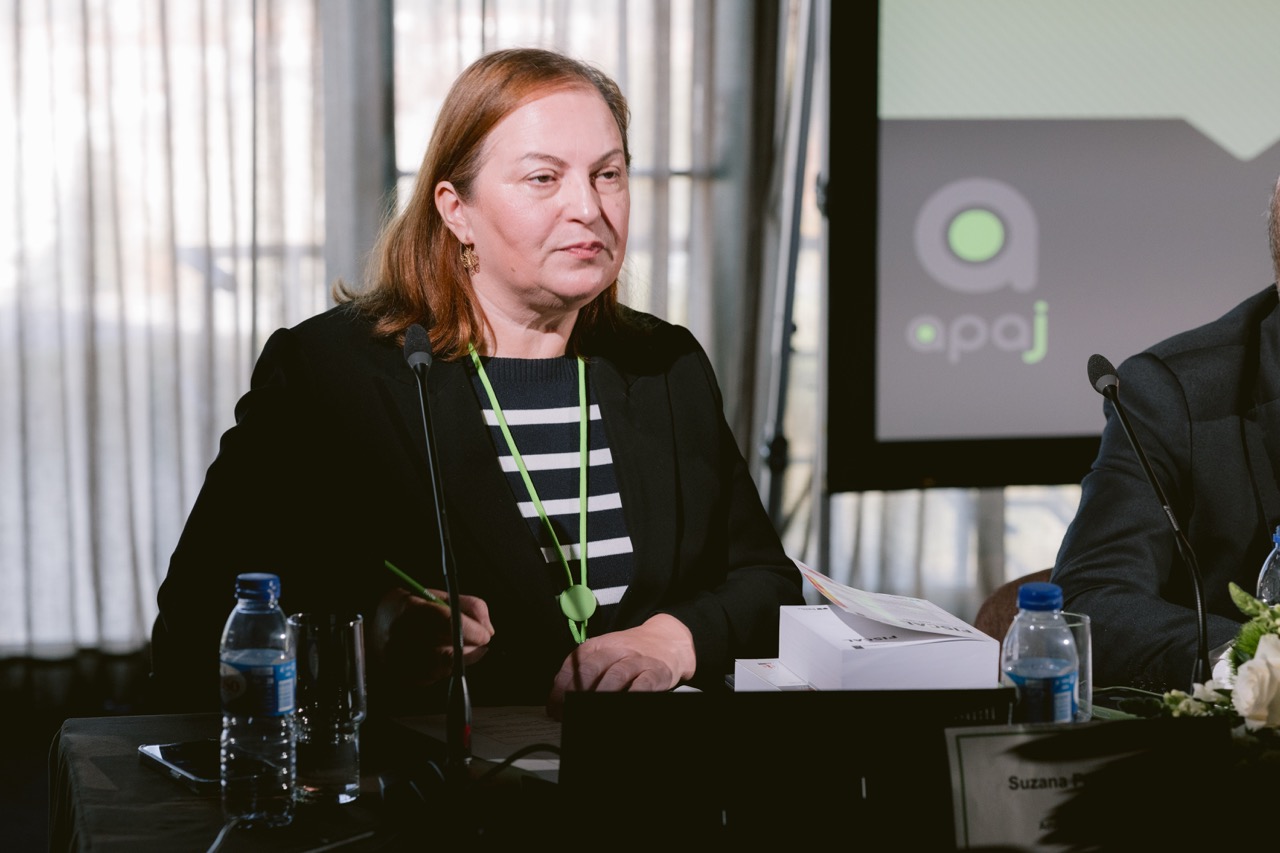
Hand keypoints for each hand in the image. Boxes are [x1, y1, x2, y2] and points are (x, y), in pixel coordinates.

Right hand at [372, 587, 494, 684]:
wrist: (375, 627)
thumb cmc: (410, 609)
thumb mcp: (438, 596)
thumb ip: (469, 606)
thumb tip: (488, 628)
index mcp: (409, 610)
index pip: (446, 622)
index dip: (470, 630)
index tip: (485, 635)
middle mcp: (401, 637)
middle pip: (446, 650)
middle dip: (471, 649)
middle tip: (480, 643)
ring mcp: (398, 660)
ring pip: (442, 668)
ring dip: (461, 660)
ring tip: (463, 648)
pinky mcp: (401, 676)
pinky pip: (433, 678)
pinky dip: (445, 669)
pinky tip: (444, 657)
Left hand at [546, 613, 695, 719]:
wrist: (666, 640)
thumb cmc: (631, 652)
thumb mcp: (605, 653)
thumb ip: (583, 670)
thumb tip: (558, 697)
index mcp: (599, 645)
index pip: (574, 663)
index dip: (561, 687)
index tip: (555, 707)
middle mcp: (616, 650)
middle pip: (592, 668)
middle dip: (576, 691)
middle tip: (569, 710)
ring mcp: (637, 661)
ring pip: (616, 675)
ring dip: (601, 694)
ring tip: (590, 711)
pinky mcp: (655, 672)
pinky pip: (643, 685)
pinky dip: (631, 696)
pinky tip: (622, 705)